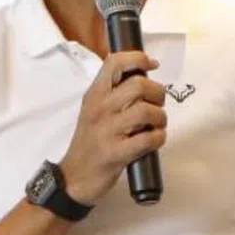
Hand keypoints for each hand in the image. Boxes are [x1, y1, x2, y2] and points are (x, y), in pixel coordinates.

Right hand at [58, 51, 167, 205]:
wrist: (74, 177)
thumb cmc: (89, 141)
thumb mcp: (93, 109)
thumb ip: (113, 92)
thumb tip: (142, 75)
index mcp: (94, 94)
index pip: (115, 63)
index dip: (138, 58)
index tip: (152, 64)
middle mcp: (100, 108)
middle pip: (139, 85)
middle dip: (158, 93)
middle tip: (158, 103)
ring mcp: (107, 131)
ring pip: (147, 111)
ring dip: (160, 117)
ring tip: (157, 124)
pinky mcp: (116, 153)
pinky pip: (148, 139)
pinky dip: (158, 138)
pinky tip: (154, 139)